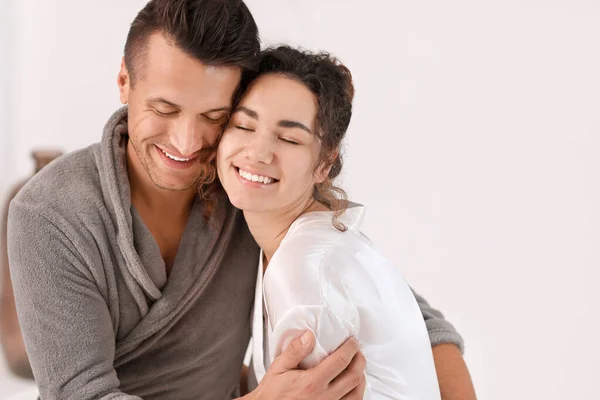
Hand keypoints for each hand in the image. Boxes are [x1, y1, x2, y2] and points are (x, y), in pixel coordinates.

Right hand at [248, 331, 365, 399]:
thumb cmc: (272, 394)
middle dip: (360, 360)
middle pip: (354, 377)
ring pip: (357, 394)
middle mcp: (324, 397)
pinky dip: (356, 394)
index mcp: (312, 383)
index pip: (341, 361)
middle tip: (357, 351)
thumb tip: (309, 335)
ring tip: (357, 367)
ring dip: (360, 378)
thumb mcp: (278, 368)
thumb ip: (295, 350)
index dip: (351, 348)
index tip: (352, 341)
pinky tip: (352, 387)